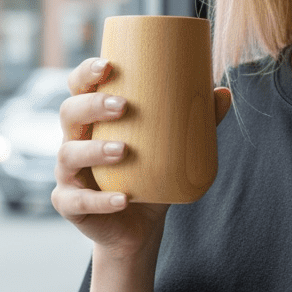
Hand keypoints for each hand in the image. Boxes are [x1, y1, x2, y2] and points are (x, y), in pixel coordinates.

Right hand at [51, 56, 231, 260]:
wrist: (139, 226)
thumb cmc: (152, 173)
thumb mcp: (174, 145)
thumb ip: (196, 119)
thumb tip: (223, 92)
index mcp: (94, 118)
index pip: (79, 86)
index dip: (86, 73)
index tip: (108, 65)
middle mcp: (75, 140)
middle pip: (69, 113)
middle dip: (92, 105)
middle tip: (123, 107)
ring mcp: (68, 174)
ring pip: (69, 155)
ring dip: (94, 150)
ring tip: (123, 150)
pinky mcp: (70, 205)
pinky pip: (77, 201)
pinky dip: (101, 201)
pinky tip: (123, 198)